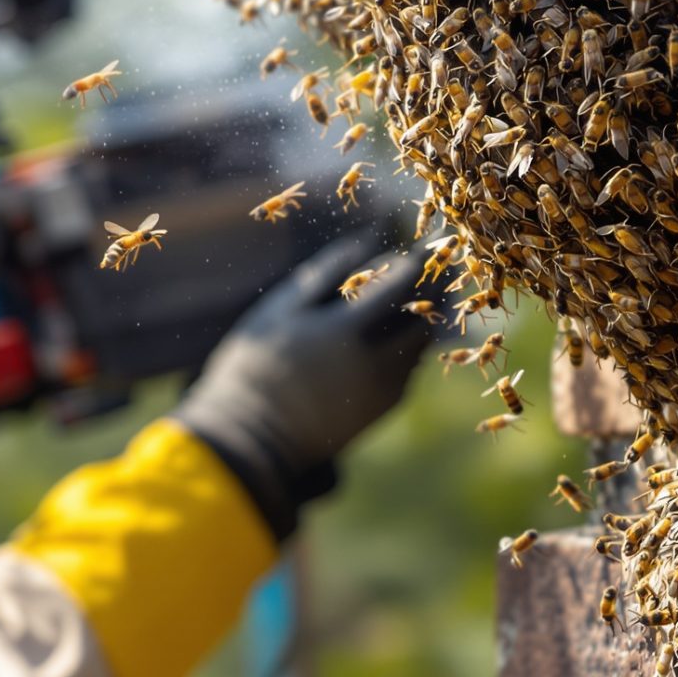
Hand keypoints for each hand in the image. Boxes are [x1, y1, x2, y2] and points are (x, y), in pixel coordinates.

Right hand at [173, 231, 431, 535]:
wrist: (253, 435)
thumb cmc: (258, 362)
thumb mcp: (283, 308)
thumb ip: (326, 272)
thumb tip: (365, 241)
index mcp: (350, 329)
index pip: (401, 285)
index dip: (415, 263)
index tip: (418, 250)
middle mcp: (378, 360)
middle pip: (421, 318)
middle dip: (424, 295)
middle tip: (415, 278)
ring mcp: (384, 389)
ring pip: (417, 346)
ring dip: (414, 323)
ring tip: (396, 309)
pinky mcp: (382, 410)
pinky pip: (407, 371)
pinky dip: (403, 351)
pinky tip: (380, 343)